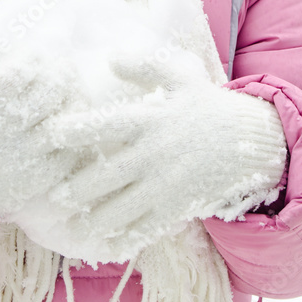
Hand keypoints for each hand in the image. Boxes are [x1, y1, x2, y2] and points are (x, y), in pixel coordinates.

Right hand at [0, 41, 80, 252]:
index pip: (19, 72)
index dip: (32, 55)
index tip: (32, 52)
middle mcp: (3, 135)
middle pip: (49, 91)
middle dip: (57, 71)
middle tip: (56, 65)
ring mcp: (22, 161)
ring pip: (65, 120)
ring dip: (71, 98)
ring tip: (66, 87)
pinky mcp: (33, 182)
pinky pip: (68, 153)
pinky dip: (73, 133)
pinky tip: (66, 119)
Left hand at [16, 63, 286, 262]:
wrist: (250, 141)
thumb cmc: (207, 104)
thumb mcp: (181, 75)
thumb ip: (146, 65)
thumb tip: (111, 57)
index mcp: (154, 120)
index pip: (110, 124)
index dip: (79, 129)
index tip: (51, 133)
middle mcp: (157, 154)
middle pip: (110, 175)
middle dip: (79, 188)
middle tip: (53, 195)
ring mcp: (168, 184)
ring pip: (125, 208)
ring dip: (96, 219)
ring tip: (73, 226)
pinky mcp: (179, 207)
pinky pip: (148, 228)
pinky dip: (126, 237)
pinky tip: (105, 244)